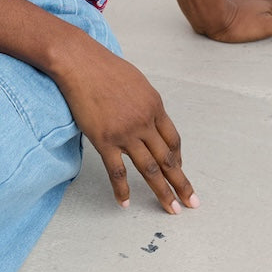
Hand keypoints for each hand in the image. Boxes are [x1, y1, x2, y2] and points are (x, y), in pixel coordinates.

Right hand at [56, 41, 198, 214]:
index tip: (179, 170)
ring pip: (149, 170)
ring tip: (171, 209)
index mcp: (154, 106)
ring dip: (162, 192)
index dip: (178, 159)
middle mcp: (144, 122)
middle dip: (181, 183)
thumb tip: (148, 117)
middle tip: (192, 202)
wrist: (79, 62)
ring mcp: (125, 133)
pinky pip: (117, 171)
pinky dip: (122, 190)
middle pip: (168, 159)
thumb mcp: (136, 81)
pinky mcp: (104, 140)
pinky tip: (124, 203)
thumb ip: (145, 102)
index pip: (173, 140)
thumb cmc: (104, 66)